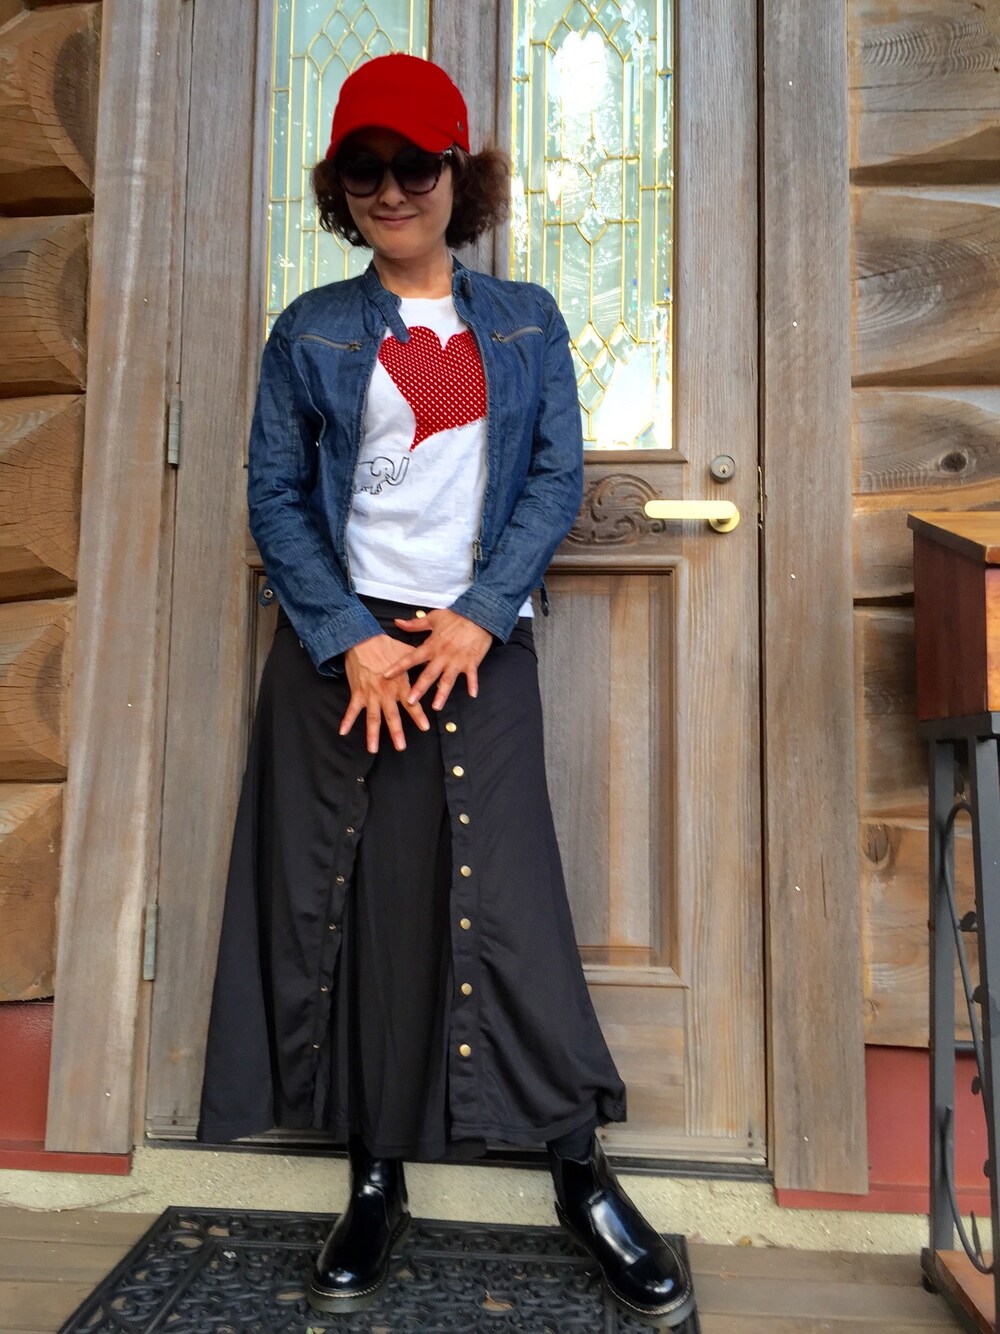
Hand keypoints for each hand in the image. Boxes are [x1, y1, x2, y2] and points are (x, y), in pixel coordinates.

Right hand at [340, 633, 430, 752]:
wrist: (362, 639)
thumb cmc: (386, 645)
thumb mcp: (406, 653)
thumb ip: (419, 663)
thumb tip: (434, 665)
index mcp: (399, 684)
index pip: (411, 703)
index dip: (418, 715)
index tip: (425, 727)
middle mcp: (385, 692)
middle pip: (391, 715)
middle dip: (396, 732)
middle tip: (401, 746)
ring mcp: (370, 694)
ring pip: (372, 717)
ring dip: (372, 734)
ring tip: (373, 749)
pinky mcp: (357, 693)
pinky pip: (351, 709)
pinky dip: (347, 720)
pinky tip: (343, 732)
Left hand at [383, 608, 492, 710]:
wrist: (478, 614)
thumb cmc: (456, 616)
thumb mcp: (433, 618)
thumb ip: (415, 624)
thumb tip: (397, 622)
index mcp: (432, 645)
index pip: (411, 658)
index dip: (399, 667)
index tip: (386, 676)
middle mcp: (443, 655)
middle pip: (428, 674)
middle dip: (419, 689)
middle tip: (410, 702)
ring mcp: (457, 660)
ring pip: (448, 680)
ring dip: (442, 694)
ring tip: (436, 707)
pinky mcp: (472, 662)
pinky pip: (472, 676)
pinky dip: (473, 685)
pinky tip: (472, 695)